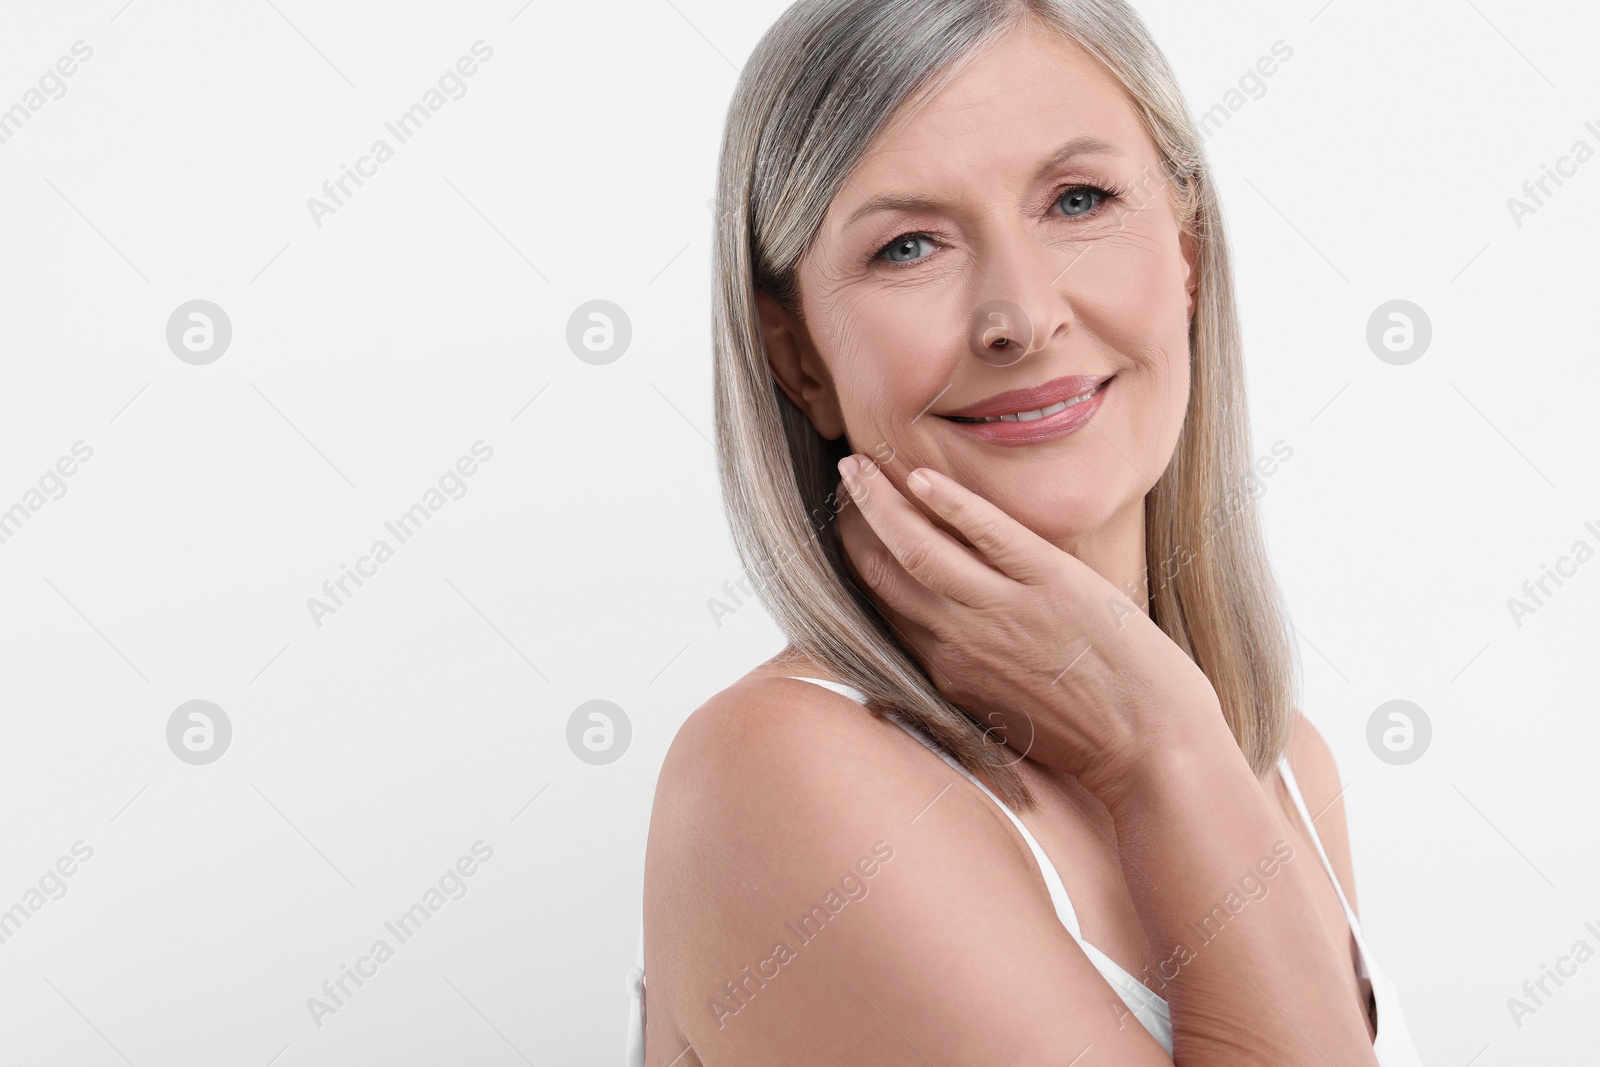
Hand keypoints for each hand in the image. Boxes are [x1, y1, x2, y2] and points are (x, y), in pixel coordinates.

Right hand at [833, 454, 1224, 799]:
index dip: (860, 562)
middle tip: (843, 481)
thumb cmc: (1090, 740)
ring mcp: (1003, 610)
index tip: (846, 528)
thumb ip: (970, 688)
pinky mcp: (1051, 583)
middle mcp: (961, 641)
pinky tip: (920, 477)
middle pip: (886, 574)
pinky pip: (986, 533)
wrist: (1153, 751)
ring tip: (857, 466)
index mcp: (949, 673)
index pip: (885, 608)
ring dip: (880, 503)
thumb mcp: (1008, 722)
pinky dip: (948, 503)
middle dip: (856, 524)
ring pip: (919, 548)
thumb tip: (949, 669)